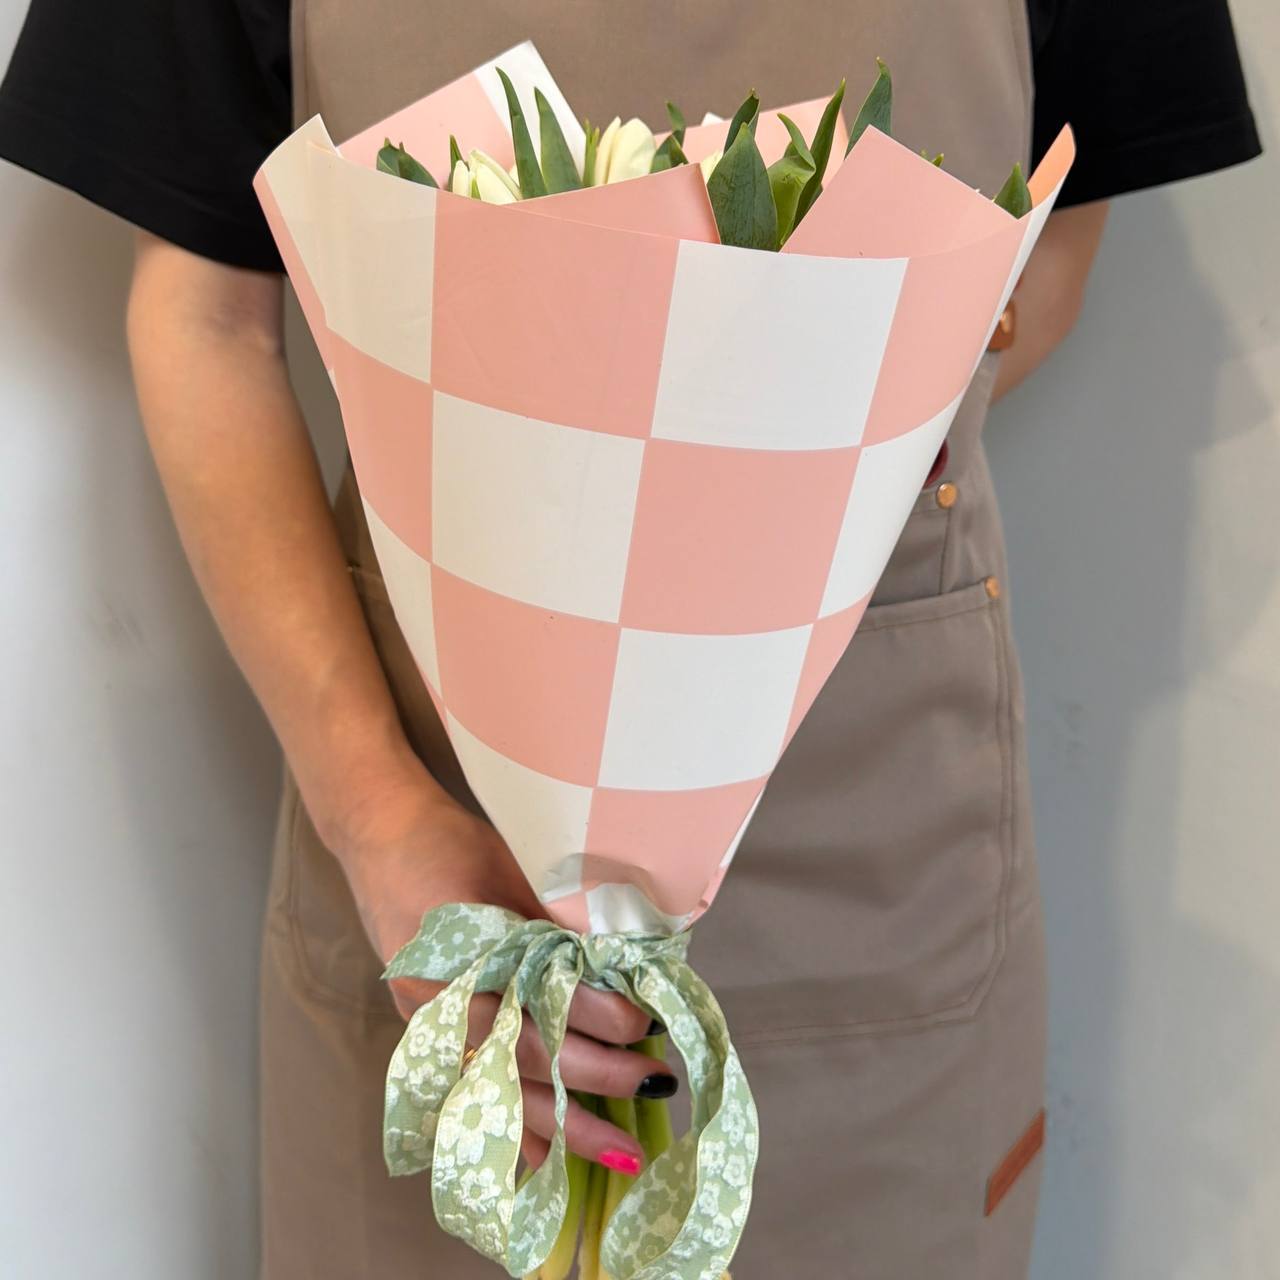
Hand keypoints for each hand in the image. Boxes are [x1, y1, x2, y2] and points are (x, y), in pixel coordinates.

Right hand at [331, 755, 675, 1170]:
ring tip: (622, 1151)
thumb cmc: (452, 844)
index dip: (597, 1014)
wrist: (379, 838)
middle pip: (523, 1056)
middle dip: (596, 1077)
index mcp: (464, 947)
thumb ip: (558, 920)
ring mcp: (428, 1026)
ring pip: (499, 1094)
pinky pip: (469, 1101)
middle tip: (654, 1083)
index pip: (539, 997)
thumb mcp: (512, 867)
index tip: (644, 1021)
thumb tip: (629, 965)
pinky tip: (546, 1166)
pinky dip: (508, 1136)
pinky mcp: (425, 1040)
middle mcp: (441, 998)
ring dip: (563, 1127)